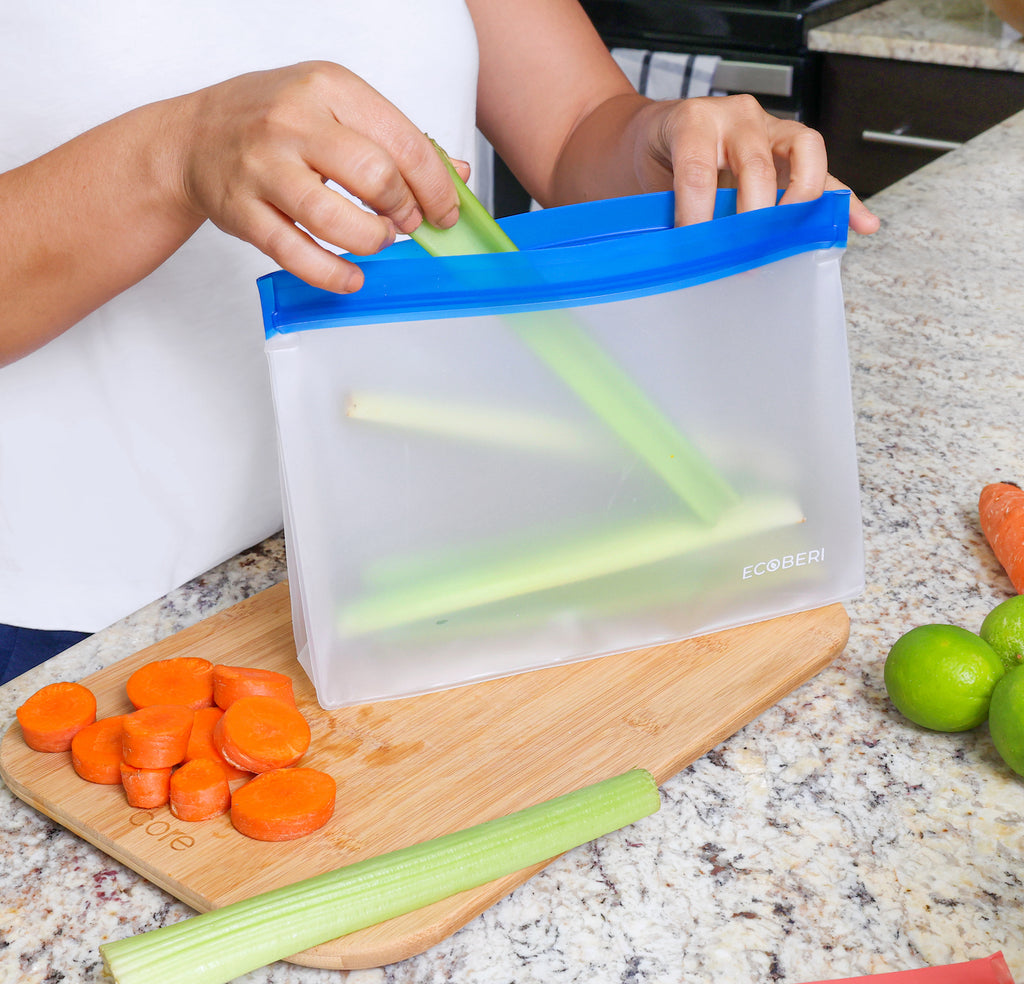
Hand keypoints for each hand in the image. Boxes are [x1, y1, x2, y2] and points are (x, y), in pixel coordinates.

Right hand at [176, 61, 465, 292]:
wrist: (195, 138)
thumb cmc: (273, 120)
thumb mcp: (336, 107)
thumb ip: (395, 139)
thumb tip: (457, 174)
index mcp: (328, 87)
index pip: (403, 142)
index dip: (435, 187)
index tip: (444, 212)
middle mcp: (293, 122)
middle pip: (374, 178)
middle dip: (403, 212)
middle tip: (406, 225)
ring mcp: (263, 167)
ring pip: (334, 220)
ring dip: (371, 241)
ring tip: (377, 241)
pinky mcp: (242, 211)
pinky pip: (296, 253)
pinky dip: (332, 274)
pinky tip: (351, 277)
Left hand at [633, 94, 879, 234]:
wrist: (651, 134)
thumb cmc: (654, 156)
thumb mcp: (648, 178)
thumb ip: (671, 210)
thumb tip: (687, 256)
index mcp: (694, 122)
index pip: (698, 171)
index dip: (696, 215)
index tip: (693, 246)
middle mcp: (736, 118)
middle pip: (757, 166)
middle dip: (754, 218)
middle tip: (745, 254)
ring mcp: (768, 128)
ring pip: (804, 152)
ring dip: (802, 199)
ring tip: (794, 233)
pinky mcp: (789, 147)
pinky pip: (822, 172)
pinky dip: (842, 200)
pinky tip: (861, 224)